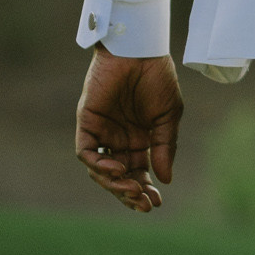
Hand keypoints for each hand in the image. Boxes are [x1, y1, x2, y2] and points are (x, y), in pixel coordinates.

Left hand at [75, 51, 182, 212]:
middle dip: (129, 194)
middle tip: (144, 204)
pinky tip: (117, 170)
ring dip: (114, 184)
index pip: (138, 173)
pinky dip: (98, 165)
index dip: (145, 190)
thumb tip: (165, 179)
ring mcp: (101, 132)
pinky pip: (86, 152)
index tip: (157, 203)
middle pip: (119, 177)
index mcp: (139, 139)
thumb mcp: (169, 117)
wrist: (140, 51)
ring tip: (132, 189)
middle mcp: (118, 139)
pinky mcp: (87, 122)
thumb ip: (165, 147)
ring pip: (99, 170)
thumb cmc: (157, 78)